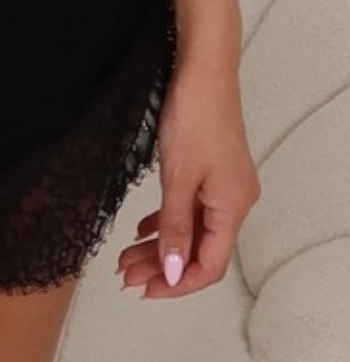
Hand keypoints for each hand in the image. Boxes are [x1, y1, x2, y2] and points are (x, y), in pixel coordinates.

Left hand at [115, 56, 260, 298]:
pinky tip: (143, 229)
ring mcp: (225, 186)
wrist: (203, 70)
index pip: (210, 265)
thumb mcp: (178, 177)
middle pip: (199, 250)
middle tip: (126, 275)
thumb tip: (172, 272)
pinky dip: (168, 220)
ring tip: (127, 257)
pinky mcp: (213, 170)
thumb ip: (174, 227)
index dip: (177, 284)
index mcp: (233, 208)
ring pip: (192, 229)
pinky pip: (191, 208)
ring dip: (161, 245)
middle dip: (162, 266)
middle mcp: (235, 201)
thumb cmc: (194, 116)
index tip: (146, 291)